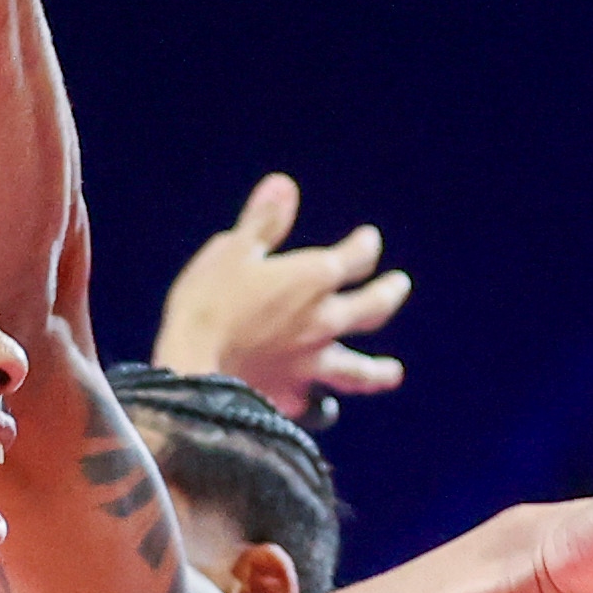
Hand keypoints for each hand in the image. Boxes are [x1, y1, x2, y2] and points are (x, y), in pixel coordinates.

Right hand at [150, 173, 412, 415]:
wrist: (193, 370)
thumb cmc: (207, 303)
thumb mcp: (231, 251)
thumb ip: (263, 222)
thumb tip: (284, 185)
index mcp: (314, 278)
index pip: (357, 257)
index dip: (366, 246)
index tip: (370, 240)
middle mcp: (324, 321)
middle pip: (372, 308)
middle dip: (389, 293)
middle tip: (399, 286)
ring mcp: (312, 363)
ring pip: (357, 369)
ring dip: (378, 370)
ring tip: (394, 373)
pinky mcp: (293, 396)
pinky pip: (317, 402)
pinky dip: (321, 403)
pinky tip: (322, 407)